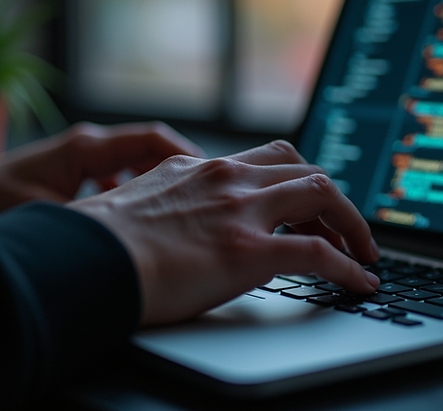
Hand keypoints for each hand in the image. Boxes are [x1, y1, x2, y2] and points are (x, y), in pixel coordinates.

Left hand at [0, 122, 203, 216]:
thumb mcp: (46, 218)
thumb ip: (91, 222)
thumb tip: (132, 236)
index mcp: (87, 148)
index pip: (151, 139)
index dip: (184, 155)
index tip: (208, 175)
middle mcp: (89, 145)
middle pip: (150, 147)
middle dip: (179, 170)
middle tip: (202, 195)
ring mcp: (83, 157)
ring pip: (136, 161)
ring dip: (158, 180)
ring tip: (180, 208)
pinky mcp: (77, 171)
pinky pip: (119, 174)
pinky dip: (136, 190)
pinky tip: (140, 217)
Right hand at [68, 140, 380, 325]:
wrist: (79, 260)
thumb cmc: (94, 243)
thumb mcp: (136, 203)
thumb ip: (168, 202)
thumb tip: (176, 223)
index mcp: (199, 167)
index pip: (268, 159)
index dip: (299, 181)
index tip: (312, 204)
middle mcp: (226, 178)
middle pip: (303, 169)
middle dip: (333, 199)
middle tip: (346, 229)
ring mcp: (240, 210)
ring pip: (321, 194)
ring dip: (351, 224)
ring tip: (363, 252)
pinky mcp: (248, 249)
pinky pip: (319, 253)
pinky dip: (348, 267)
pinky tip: (359, 282)